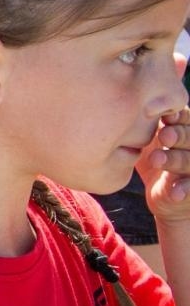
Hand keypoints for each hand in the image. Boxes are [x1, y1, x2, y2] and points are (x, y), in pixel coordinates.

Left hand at [142, 106, 189, 221]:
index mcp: (181, 131)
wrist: (163, 197)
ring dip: (176, 159)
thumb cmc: (152, 158)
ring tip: (157, 159)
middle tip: (164, 135)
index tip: (164, 115)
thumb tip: (121, 108)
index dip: (178, 115)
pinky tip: (174, 193)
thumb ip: (140, 126)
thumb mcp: (144, 141)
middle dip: (179, 135)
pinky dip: (184, 190)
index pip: (185, 118)